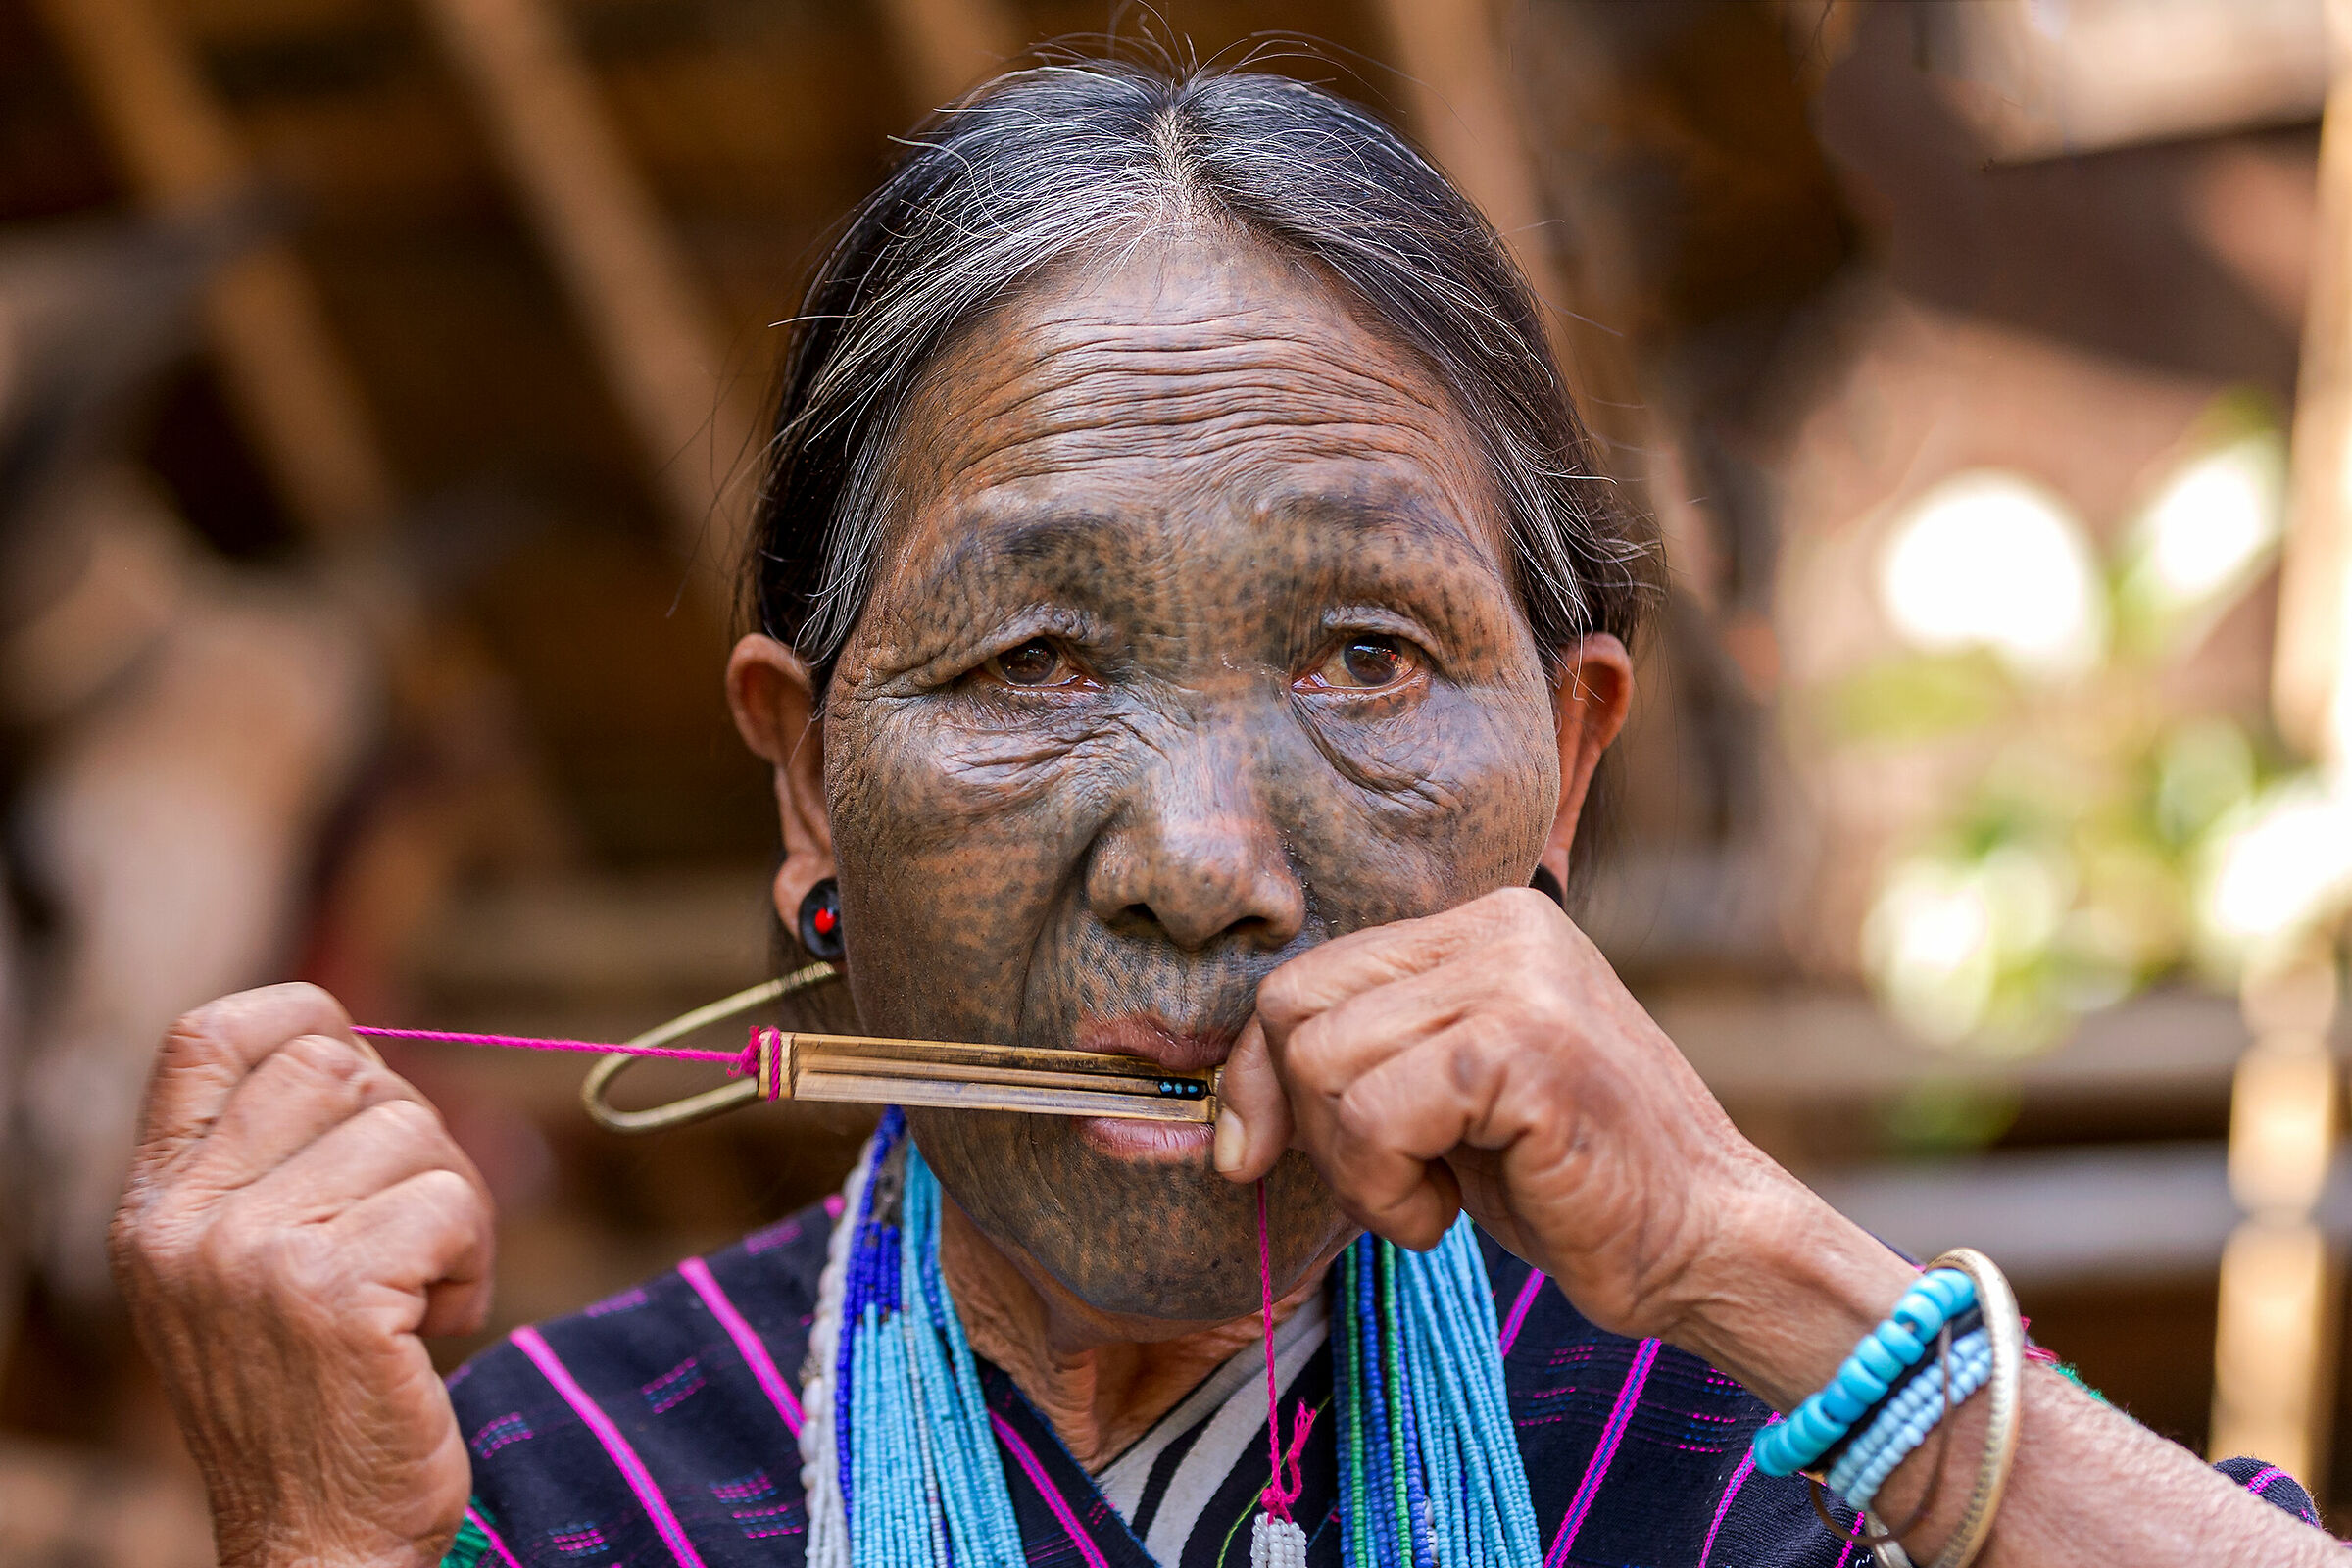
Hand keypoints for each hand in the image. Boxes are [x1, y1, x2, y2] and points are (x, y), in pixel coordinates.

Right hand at [109, 983, 494, 1567]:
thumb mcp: (249, 1269)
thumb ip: (275, 1163)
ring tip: (420, 1294)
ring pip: (413, 1129)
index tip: (365, 1081)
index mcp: (156, 1203)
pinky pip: (452, 1202)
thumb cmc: (311, 1397)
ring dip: (453, 1207)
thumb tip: (363, 1053)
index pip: (210, 1033)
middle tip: (413, 1229)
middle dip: (412, 1133)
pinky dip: (473, 1259)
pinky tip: (436, 1326)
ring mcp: (250, 1254)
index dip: (306, 1022)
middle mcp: (188, 1220)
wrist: (316, 1543)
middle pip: (342, 1065)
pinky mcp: (331, 1293)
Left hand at [1216, 888, 1856, 1351]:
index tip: (1258, 1155)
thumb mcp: (1444, 1102)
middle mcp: (1501, 926)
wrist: (1708, 1243)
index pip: (1305, 979)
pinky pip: (1372, 1115)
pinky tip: (1449, 1215)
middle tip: (1384, 1184)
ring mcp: (1518, 977)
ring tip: (1431, 1199)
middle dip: (1303, 1121)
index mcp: (1484, 924)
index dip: (1260, 1076)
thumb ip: (1357, 1067)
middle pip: (1295, 1008)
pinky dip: (1386, 1191)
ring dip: (1353, 1169)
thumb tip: (1221, 1118)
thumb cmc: (1571, 1184)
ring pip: (1322, 1063)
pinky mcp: (1523, 1044)